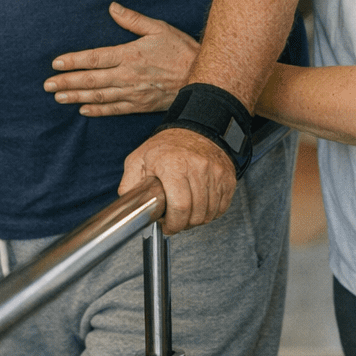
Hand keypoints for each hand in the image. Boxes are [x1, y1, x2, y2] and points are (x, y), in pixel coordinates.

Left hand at [45, 2, 199, 115]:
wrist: (203, 80)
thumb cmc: (181, 51)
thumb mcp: (159, 28)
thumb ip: (133, 20)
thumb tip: (112, 8)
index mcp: (129, 55)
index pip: (94, 58)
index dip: (73, 62)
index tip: (56, 64)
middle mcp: (127, 76)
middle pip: (91, 80)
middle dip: (67, 82)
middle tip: (47, 85)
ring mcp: (133, 93)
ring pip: (99, 96)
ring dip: (76, 97)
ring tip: (58, 97)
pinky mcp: (140, 105)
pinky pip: (114, 109)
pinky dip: (98, 110)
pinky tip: (83, 110)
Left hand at [119, 127, 235, 234]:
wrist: (195, 129)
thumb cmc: (166, 147)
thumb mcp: (139, 159)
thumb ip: (130, 183)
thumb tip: (127, 204)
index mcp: (173, 165)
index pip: (179, 206)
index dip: (173, 223)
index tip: (167, 226)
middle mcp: (197, 167)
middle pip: (196, 213)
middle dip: (184, 224)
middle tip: (175, 221)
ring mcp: (215, 172)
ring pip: (209, 212)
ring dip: (197, 219)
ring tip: (186, 212)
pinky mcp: (227, 177)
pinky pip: (222, 207)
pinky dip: (211, 212)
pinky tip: (199, 206)